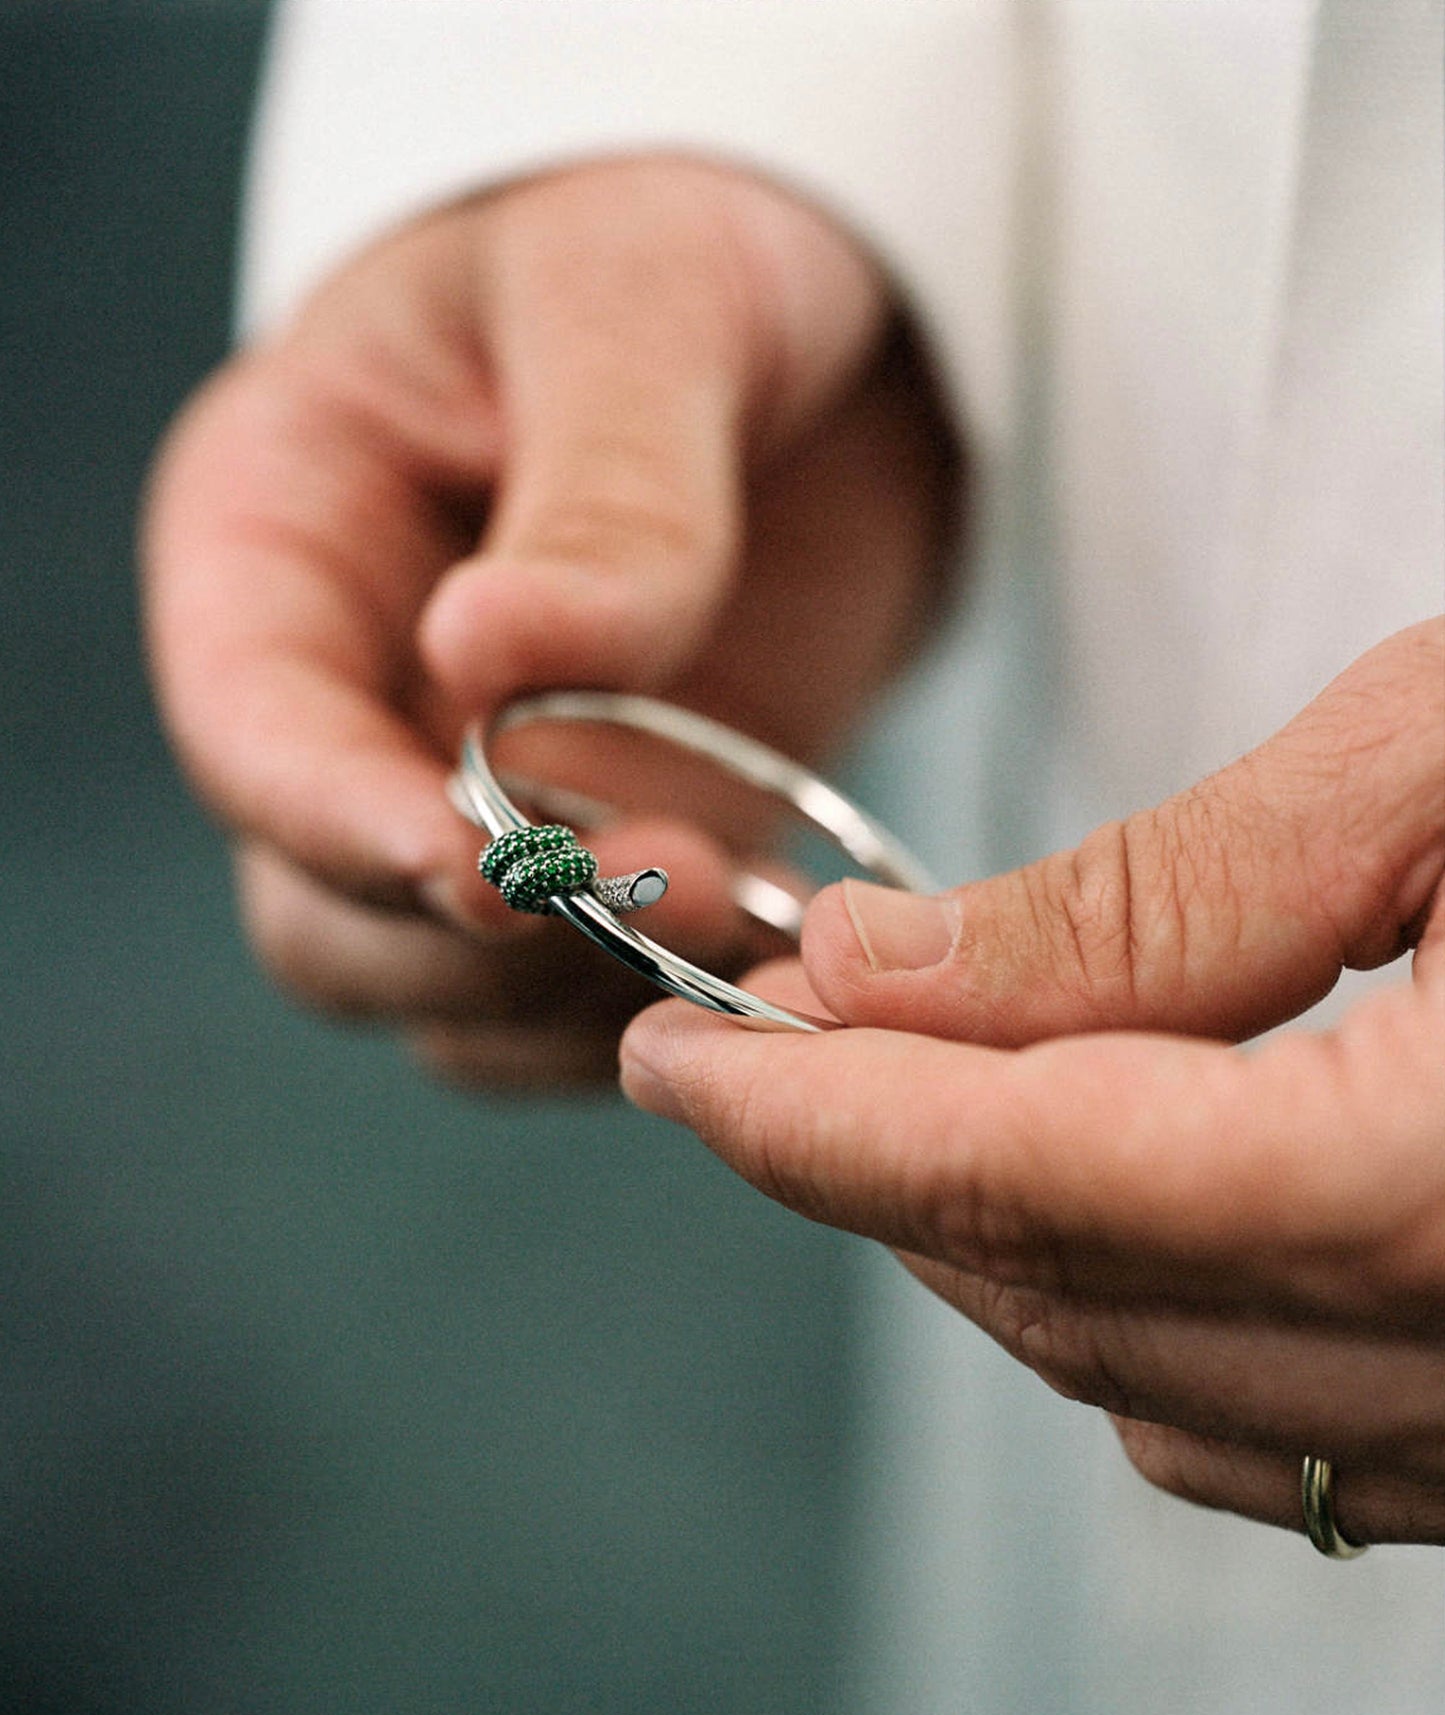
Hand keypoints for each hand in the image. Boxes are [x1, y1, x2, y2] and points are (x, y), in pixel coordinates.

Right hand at [144, 158, 958, 1085]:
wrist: (820, 331)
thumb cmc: (686, 252)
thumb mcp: (643, 306)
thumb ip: (598, 489)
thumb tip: (490, 657)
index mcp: (287, 536)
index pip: (250, 726)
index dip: (336, 822)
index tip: (478, 869)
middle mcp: (354, 698)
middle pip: (326, 915)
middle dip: (481, 941)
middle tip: (675, 884)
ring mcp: (475, 797)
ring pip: (450, 993)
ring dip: (583, 995)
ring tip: (746, 911)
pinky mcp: (597, 852)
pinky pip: (579, 1001)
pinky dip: (661, 1005)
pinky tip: (771, 946)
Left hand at [620, 620, 1444, 1544]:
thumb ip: (1165, 893)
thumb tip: (888, 968)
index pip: (1028, 1176)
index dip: (810, 1119)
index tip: (672, 1057)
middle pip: (1067, 1293)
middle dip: (873, 1172)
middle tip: (759, 1047)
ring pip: (1154, 1392)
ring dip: (991, 1247)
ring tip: (901, 1101)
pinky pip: (1287, 1447)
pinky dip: (1140, 1326)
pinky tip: (1099, 1205)